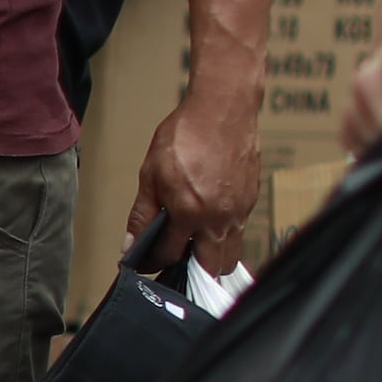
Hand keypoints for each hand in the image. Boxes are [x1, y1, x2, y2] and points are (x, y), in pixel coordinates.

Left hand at [131, 86, 258, 269]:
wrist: (223, 108)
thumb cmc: (185, 135)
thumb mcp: (151, 173)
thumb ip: (142, 214)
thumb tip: (130, 245)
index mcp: (190, 213)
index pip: (171, 255)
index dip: (154, 261)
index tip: (147, 261)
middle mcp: (219, 218)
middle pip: (211, 269)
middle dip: (193, 273)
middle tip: (177, 262)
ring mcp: (240, 211)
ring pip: (231, 253)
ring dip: (213, 257)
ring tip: (194, 245)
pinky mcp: (251, 200)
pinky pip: (239, 230)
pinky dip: (225, 234)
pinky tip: (209, 219)